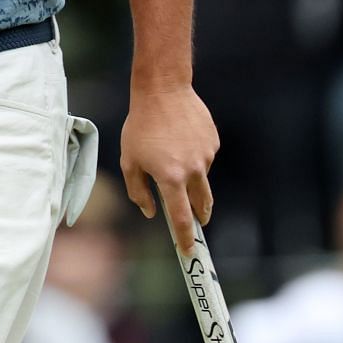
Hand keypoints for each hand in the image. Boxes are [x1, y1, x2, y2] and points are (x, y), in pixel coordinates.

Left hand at [120, 84, 218, 247]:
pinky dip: (194, 156)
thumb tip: (151, 212)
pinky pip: (205, 157)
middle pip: (202, 204)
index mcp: (170, 178)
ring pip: (202, 178)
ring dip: (191, 178)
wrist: (163, 91)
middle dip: (200, 216)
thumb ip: (139, 191)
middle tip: (197, 221)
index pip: (182, 218)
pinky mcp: (213, 142)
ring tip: (172, 155)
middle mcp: (193, 170)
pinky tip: (181, 139)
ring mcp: (206, 156)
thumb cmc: (140, 126)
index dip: (186, 238)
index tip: (189, 252)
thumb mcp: (129, 160)